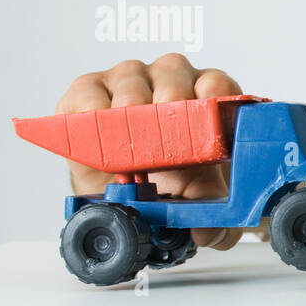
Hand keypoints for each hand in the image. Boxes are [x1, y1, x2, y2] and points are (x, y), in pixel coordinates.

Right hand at [55, 53, 244, 248]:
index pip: (216, 83)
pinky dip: (91, 110)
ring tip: (130, 144)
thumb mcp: (200, 201)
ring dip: (130, 111)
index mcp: (207, 99)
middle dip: (170, 106)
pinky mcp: (90, 90)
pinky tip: (99, 133)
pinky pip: (89, 91)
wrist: (123, 191)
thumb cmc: (168, 180)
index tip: (209, 122)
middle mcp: (171, 81)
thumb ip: (216, 217)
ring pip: (131, 79)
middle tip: (165, 138)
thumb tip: (208, 231)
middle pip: (174, 74)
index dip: (214, 98)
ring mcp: (130, 81)